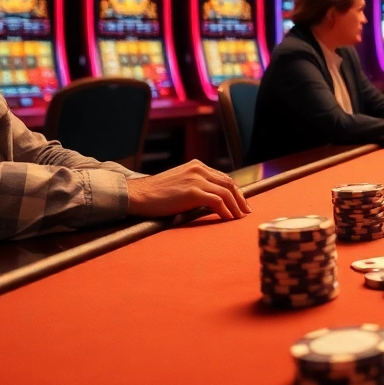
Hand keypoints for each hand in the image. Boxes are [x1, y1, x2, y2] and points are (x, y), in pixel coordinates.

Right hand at [126, 160, 250, 220]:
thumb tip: (211, 199)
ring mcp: (196, 179)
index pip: (223, 177)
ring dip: (235, 206)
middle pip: (229, 183)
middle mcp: (199, 169)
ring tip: (239, 218)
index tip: (241, 202)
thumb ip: (195, 185)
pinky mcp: (193, 192)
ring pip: (226, 192)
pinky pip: (217, 201)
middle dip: (240, 198)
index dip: (235, 190)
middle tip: (245, 211)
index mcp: (196, 166)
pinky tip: (227, 219)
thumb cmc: (156, 194)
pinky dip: (225, 211)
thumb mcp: (179, 183)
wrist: (138, 195)